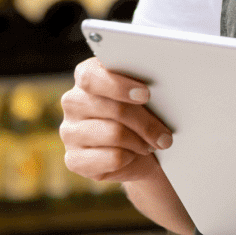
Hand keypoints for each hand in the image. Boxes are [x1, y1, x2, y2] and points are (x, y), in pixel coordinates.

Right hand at [60, 57, 173, 185]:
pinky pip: (111, 158)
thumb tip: (160, 88)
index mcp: (86, 75)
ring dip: (141, 141)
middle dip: (145, 123)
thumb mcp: (141, 93)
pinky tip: (135, 155)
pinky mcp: (73, 159)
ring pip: (115, 134)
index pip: (92, 77)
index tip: (146, 94)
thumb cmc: (140, 112)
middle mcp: (73, 101)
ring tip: (153, 144)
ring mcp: (69, 132)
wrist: (137, 150)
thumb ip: (141, 84)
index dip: (119, 86)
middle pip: (113, 109)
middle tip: (165, 136)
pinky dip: (130, 158)